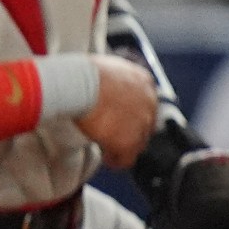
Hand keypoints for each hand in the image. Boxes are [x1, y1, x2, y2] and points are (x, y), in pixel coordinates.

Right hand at [75, 55, 158, 169]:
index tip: (119, 119)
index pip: (145, 103)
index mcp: (144, 82)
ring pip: (138, 143)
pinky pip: (127, 159)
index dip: (132, 113)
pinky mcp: (129, 141)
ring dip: (124, 146)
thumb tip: (101, 83)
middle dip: (131, 130)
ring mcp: (142, 123)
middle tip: (114, 135)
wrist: (79, 83)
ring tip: (110, 150)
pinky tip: (108, 160)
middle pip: (145, 124)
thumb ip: (113, 79)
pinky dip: (117, 161)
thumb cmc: (83, 72)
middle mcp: (149, 102)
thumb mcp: (107, 68)